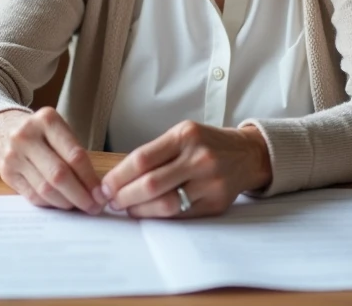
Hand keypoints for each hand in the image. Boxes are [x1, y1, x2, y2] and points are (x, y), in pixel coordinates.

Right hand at [0, 107, 106, 214]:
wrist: (3, 130)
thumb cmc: (41, 134)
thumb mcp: (58, 132)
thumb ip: (75, 155)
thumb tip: (96, 190)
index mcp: (47, 120)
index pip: (75, 155)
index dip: (90, 179)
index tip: (102, 194)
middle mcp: (27, 136)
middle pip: (59, 174)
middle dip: (80, 195)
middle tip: (94, 207)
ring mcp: (13, 155)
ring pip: (45, 189)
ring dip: (66, 202)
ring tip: (79, 206)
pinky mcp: (6, 173)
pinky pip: (33, 196)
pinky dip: (50, 203)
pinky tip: (61, 203)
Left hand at [100, 121, 271, 218]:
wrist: (246, 154)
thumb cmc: (206, 144)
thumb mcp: (182, 134)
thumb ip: (155, 153)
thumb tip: (118, 178)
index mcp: (185, 135)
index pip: (142, 159)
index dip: (118, 176)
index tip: (105, 186)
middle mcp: (199, 157)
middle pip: (151, 183)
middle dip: (124, 196)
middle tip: (112, 201)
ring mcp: (210, 182)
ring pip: (166, 204)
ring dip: (140, 210)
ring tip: (129, 208)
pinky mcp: (216, 203)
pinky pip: (181, 215)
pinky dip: (160, 217)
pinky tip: (150, 213)